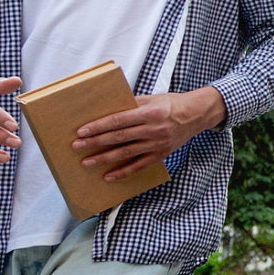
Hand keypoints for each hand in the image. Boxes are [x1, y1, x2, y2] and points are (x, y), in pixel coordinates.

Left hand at [73, 86, 227, 181]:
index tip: (82, 131)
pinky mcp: (160, 154)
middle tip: (77, 146)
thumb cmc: (172, 104)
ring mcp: (156, 144)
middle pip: (118, 138)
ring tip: (87, 162)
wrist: (196, 115)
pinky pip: (139, 166)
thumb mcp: (151, 98)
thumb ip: (131, 104)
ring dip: (104, 159)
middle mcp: (152, 130)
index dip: (98, 127)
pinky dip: (124, 172)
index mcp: (148, 113)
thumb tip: (108, 110)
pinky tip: (109, 176)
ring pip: (125, 153)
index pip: (118, 121)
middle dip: (95, 143)